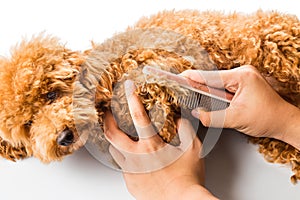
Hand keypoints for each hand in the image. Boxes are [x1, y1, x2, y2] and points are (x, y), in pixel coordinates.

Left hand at [104, 80, 216, 199]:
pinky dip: (126, 158)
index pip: (138, 116)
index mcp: (151, 146)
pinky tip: (135, 159)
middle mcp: (136, 158)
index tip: (128, 87)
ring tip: (122, 136)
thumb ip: (185, 130)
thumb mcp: (193, 149)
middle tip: (108, 112)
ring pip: (114, 151)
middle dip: (107, 120)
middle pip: (112, 134)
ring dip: (117, 141)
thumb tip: (178, 120)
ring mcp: (130, 171)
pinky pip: (122, 166)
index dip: (132, 99)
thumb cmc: (188, 178)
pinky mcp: (130, 183)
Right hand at [180, 65, 299, 148]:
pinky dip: (215, 94)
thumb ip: (212, 117)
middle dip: (199, 87)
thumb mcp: (235, 119)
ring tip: (194, 97)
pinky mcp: (242, 84)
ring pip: (217, 84)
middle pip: (212, 79)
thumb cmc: (267, 118)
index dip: (192, 78)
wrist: (284, 122)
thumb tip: (197, 113)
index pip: (210, 77)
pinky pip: (223, 87)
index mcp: (242, 76)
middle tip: (183, 91)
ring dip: (208, 93)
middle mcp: (242, 73)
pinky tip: (209, 100)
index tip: (178, 77)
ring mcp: (243, 77)